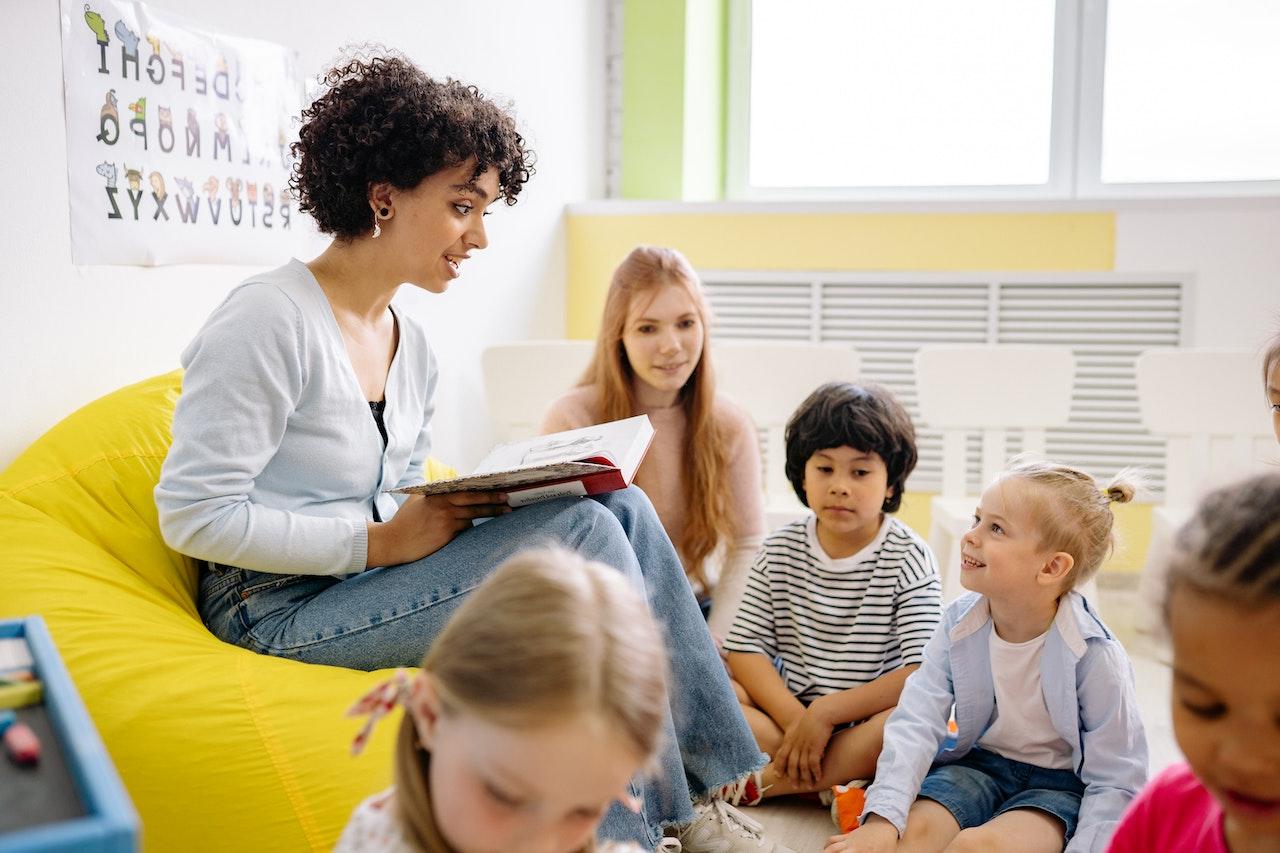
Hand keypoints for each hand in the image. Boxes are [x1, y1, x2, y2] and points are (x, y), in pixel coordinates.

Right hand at [368, 492, 509, 566]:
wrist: (392, 542)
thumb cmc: (404, 522)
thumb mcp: (417, 501)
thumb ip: (434, 494)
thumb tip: (451, 487)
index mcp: (437, 495)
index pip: (465, 490)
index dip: (483, 490)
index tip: (498, 488)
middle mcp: (443, 506)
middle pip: (474, 502)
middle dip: (493, 501)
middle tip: (508, 501)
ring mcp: (445, 521)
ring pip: (473, 516)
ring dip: (489, 514)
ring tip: (504, 512)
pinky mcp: (446, 536)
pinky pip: (465, 530)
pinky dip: (470, 527)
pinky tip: (476, 527)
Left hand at [771, 701, 834, 787]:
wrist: (820, 712)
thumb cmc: (813, 719)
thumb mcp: (801, 728)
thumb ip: (798, 738)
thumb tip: (800, 747)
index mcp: (791, 739)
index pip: (781, 755)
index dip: (779, 766)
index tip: (778, 776)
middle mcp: (796, 744)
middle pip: (791, 764)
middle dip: (792, 777)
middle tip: (795, 787)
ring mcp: (805, 746)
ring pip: (802, 766)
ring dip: (805, 778)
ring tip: (809, 786)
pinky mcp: (815, 747)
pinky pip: (813, 764)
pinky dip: (815, 772)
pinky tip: (818, 778)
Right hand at [823, 816, 897, 852]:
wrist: (884, 824)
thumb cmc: (886, 843)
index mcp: (864, 852)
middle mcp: (853, 846)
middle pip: (835, 851)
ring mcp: (849, 840)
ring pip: (832, 845)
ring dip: (825, 852)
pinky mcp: (847, 836)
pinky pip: (833, 839)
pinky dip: (827, 845)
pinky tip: (826, 850)